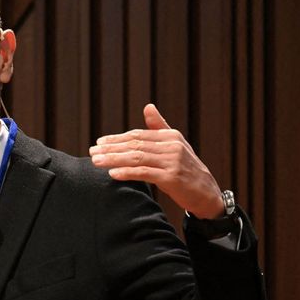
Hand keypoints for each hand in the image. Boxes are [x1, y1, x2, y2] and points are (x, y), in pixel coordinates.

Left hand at [89, 104, 223, 218]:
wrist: (207, 193)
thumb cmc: (187, 169)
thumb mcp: (175, 146)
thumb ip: (159, 127)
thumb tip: (147, 106)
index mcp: (170, 136)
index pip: (137, 135)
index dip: (116, 139)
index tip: (99, 143)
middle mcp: (172, 146)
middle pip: (134, 145)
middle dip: (111, 148)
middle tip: (92, 152)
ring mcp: (172, 162)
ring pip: (137, 158)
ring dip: (114, 159)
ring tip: (96, 162)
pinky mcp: (172, 178)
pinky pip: (145, 173)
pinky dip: (127, 172)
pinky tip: (113, 174)